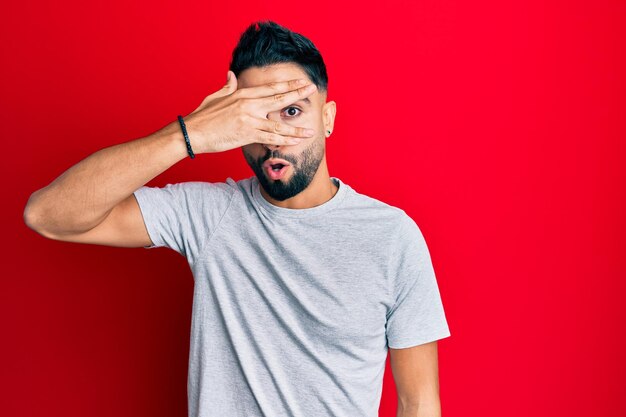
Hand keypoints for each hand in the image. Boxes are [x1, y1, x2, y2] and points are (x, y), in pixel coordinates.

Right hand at [182, 70, 317, 153]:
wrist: (192, 132)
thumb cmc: (202, 117)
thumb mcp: (215, 97)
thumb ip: (227, 87)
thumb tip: (231, 75)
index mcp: (242, 94)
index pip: (270, 87)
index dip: (288, 84)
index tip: (301, 82)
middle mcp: (248, 104)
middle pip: (278, 98)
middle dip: (297, 94)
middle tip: (312, 90)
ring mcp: (248, 119)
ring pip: (278, 124)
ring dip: (296, 128)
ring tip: (310, 130)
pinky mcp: (246, 134)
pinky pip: (269, 138)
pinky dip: (283, 141)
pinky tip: (294, 143)